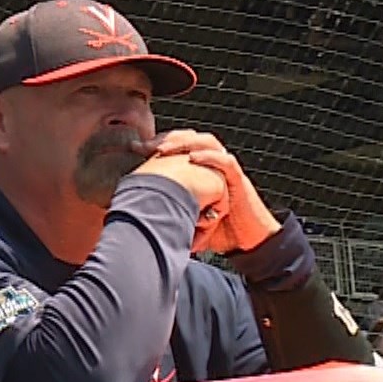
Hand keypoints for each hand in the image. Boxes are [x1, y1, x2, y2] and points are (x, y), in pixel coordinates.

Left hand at [137, 130, 282, 253]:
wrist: (248, 244)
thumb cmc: (218, 230)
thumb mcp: (187, 217)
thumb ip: (168, 209)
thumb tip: (138, 215)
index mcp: (198, 170)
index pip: (177, 144)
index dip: (156, 143)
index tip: (134, 147)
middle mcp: (212, 165)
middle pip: (190, 137)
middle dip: (167, 138)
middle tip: (145, 145)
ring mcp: (226, 171)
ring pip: (208, 142)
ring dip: (185, 142)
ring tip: (164, 149)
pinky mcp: (239, 182)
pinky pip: (227, 162)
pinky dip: (210, 157)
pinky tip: (193, 158)